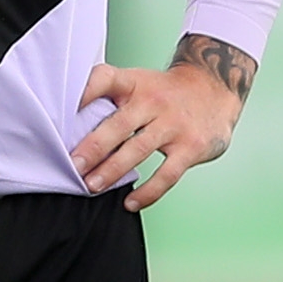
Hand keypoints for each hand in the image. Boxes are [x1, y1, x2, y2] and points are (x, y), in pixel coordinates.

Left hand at [72, 36, 257, 211]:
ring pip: (138, 149)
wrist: (216, 87)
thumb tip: (72, 126)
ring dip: (113, 170)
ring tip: (92, 186)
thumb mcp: (139, 81)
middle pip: (119, 124)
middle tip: (73, 166)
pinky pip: (167, 174)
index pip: (106, 78)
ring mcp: (174, 124)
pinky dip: (148, 192)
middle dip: (93, 147)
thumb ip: (111, 97)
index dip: (85, 91)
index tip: (66, 111)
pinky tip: (131, 203)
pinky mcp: (191, 147)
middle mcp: (154, 101)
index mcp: (136, 83)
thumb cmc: (167, 91)